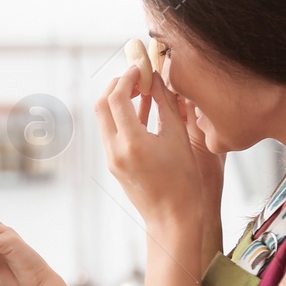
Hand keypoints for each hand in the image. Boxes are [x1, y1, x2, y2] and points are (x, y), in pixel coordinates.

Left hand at [97, 65, 221, 231]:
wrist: (172, 217)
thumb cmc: (183, 179)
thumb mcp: (178, 136)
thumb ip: (166, 104)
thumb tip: (158, 78)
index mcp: (131, 142)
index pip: (117, 97)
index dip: (128, 77)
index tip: (141, 68)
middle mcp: (115, 150)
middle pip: (102, 105)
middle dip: (116, 85)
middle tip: (137, 77)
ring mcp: (111, 159)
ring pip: (104, 119)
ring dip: (118, 100)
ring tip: (142, 90)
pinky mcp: (114, 164)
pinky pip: (112, 133)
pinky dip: (122, 117)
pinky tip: (142, 109)